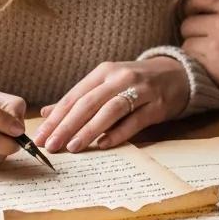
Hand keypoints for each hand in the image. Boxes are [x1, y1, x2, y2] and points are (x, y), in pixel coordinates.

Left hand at [34, 57, 189, 153]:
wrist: (176, 75)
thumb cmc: (135, 82)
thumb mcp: (106, 84)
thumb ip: (79, 99)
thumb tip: (47, 114)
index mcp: (104, 72)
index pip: (74, 96)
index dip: (56, 117)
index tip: (41, 136)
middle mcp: (120, 78)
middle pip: (88, 103)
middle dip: (67, 126)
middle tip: (51, 145)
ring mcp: (140, 90)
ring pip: (109, 111)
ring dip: (89, 130)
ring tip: (73, 147)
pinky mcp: (156, 105)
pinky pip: (134, 121)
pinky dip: (117, 133)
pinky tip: (103, 145)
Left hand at [181, 0, 218, 108]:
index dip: (196, 8)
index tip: (200, 17)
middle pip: (188, 20)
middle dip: (193, 30)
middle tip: (201, 39)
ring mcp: (214, 42)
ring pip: (187, 40)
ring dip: (194, 47)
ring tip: (205, 56)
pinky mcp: (211, 63)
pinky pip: (190, 58)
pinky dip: (195, 61)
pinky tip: (207, 67)